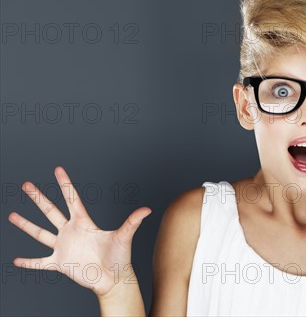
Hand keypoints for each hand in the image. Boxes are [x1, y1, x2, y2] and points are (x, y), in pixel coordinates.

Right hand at [8, 166, 151, 297]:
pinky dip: (28, 262)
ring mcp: (64, 247)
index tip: (57, 169)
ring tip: (11, 215)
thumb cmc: (120, 257)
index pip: (72, 198)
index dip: (65, 184)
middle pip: (51, 211)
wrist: (113, 279)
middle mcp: (71, 232)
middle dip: (38, 198)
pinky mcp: (59, 263)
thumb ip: (132, 222)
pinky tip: (16, 260)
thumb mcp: (124, 237)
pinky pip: (39, 262)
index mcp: (84, 222)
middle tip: (26, 185)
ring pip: (40, 233)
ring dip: (26, 225)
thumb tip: (147, 209)